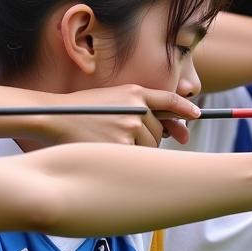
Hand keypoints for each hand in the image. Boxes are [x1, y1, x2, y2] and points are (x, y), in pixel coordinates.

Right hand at [39, 84, 200, 147]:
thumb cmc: (81, 110)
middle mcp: (136, 108)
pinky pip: (138, 157)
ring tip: (111, 141)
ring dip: (139, 149)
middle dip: (150, 137)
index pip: (168, 100)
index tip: (196, 115)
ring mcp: (130, 127)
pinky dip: (128, 158)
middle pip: (159, 130)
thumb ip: (140, 108)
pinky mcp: (122, 145)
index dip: (185, 108)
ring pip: (150, 146)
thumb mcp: (112, 99)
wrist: (55, 117)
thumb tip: (173, 129)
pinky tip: (109, 152)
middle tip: (125, 137)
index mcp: (134, 92)